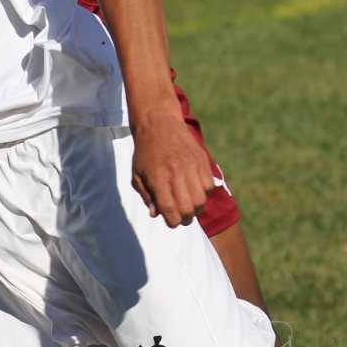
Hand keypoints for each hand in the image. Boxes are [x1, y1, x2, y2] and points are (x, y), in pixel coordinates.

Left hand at [129, 109, 213, 228]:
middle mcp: (176, 173)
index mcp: (158, 178)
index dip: (172, 221)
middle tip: (182, 217)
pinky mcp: (201, 160)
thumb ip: (146, 196)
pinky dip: (204, 193)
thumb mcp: (137, 175)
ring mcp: (191, 166)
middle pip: (188, 208)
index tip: (171, 222)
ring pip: (201, 199)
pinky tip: (196, 190)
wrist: (159, 124)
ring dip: (197, 208)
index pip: (169, 209)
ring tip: (190, 205)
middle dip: (185, 218)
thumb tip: (156, 214)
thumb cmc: (146, 152)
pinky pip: (209, 186)